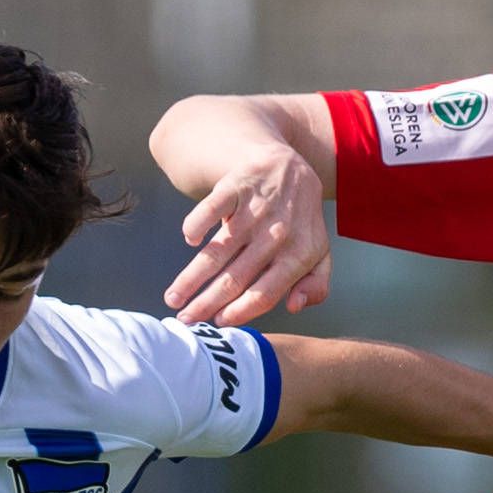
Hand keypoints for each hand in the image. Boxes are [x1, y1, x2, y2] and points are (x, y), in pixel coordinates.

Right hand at [164, 149, 329, 324]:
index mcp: (299, 255)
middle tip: (184, 319)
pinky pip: (211, 207)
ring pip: (218, 250)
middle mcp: (277, 234)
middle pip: (235, 278)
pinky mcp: (237, 187)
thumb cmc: (299, 223)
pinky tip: (190, 239)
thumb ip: (316, 286)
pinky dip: (197, 223)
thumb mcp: (318, 254)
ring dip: (191, 276)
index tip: (218, 323)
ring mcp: (256, 210)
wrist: (289, 169)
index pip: (265, 293)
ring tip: (173, 298)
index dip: (239, 311)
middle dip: (206, 303)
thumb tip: (294, 306)